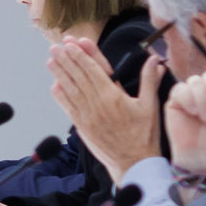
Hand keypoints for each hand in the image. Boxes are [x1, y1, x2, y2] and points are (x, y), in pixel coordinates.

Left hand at [50, 39, 164, 176]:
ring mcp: (86, 115)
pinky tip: (54, 84)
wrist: (133, 163)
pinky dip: (60, 95)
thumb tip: (154, 60)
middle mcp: (97, 103)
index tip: (73, 43)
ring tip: (51, 60)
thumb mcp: (150, 105)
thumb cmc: (144, 135)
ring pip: (70, 88)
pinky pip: (67, 106)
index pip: (94, 69)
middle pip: (78, 75)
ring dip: (60, 73)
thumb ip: (150, 80)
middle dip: (67, 59)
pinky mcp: (81, 126)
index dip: (82, 54)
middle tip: (56, 46)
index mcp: (113, 95)